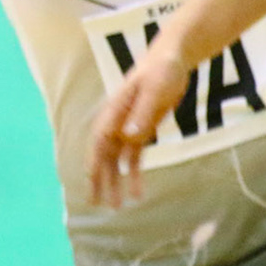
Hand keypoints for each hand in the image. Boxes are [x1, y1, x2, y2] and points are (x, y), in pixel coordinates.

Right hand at [88, 37, 191, 207]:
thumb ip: (143, 111)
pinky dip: (134, 174)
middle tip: (97, 204)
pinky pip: (134, 157)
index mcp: (114, 111)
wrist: (173, 59)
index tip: (91, 183)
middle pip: (104, 155)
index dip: (94, 162)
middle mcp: (117, 122)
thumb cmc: (162, 70)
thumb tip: (128, 136)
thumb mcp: (155, 88)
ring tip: (117, 206)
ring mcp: (128, 127)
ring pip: (117, 160)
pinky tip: (138, 192)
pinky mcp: (142, 130)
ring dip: (116, 182)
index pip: (99, 141)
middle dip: (100, 180)